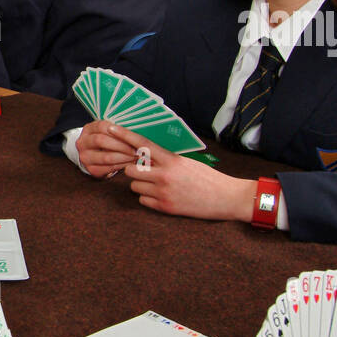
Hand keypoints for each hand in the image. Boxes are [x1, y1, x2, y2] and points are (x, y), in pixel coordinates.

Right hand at [75, 120, 140, 176]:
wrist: (92, 155)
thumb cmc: (104, 141)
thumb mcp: (106, 131)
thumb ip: (116, 131)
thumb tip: (135, 134)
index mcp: (88, 129)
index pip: (102, 126)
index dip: (118, 131)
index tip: (132, 136)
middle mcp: (83, 143)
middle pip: (102, 141)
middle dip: (122, 145)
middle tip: (136, 149)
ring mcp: (85, 157)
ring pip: (106, 157)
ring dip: (124, 157)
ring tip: (135, 156)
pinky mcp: (91, 169)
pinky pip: (108, 168)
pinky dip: (122, 166)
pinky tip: (130, 163)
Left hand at [110, 124, 253, 220]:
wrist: (225, 198)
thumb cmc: (207, 177)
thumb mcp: (187, 162)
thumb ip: (166, 159)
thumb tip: (145, 155)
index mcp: (171, 160)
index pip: (142, 145)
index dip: (125, 136)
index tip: (111, 129)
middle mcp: (164, 175)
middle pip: (130, 170)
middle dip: (133, 171)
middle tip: (144, 172)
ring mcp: (163, 192)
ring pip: (135, 187)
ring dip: (142, 186)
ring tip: (158, 185)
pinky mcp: (164, 207)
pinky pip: (142, 201)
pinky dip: (148, 199)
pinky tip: (161, 196)